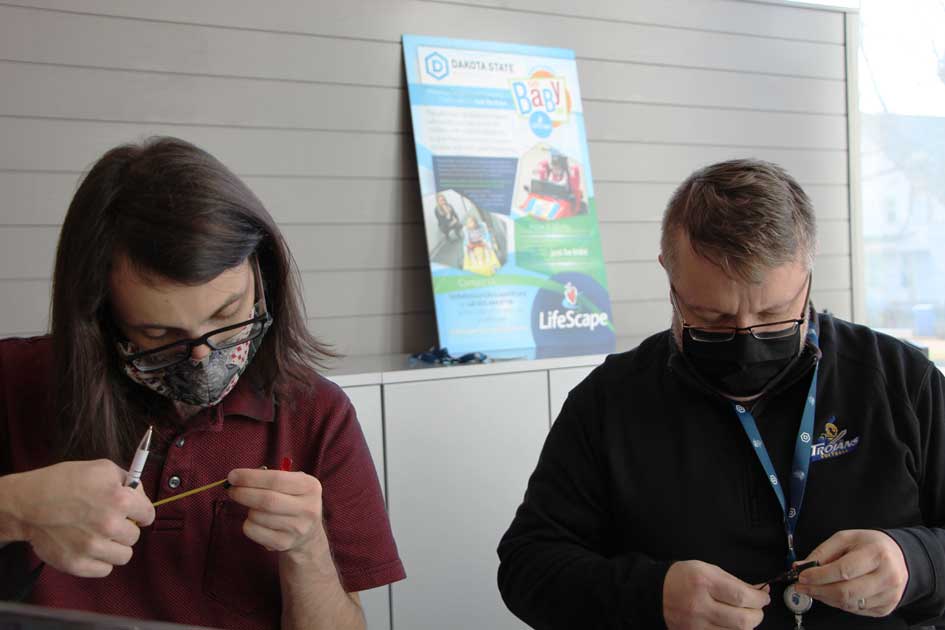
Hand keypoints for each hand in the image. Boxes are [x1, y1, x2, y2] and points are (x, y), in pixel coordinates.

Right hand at [3, 459, 154, 576]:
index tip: (133, 514)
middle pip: (135, 536)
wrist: (27, 504)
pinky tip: (89, 548)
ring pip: (123, 556)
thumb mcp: (102, 468)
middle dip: (124, 528)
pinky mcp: (77, 564)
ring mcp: (93, 547)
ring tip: (99, 536)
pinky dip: (99, 561)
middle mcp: (110, 525)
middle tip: (109, 522)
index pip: (148, 515)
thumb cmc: (63, 482)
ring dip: (114, 547)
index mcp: (120, 499)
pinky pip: (104, 570)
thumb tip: (140, 496)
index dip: (140, 512)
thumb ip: (128, 481)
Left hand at [226, 468, 325, 560]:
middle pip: (266, 500)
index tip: (232, 476)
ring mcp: (297, 528)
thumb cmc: (293, 500)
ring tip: (253, 506)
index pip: (276, 479)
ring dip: (247, 509)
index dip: (251, 477)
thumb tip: (237, 478)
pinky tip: (257, 521)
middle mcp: (308, 508)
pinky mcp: (284, 543)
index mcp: (310, 487)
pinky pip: (253, 531)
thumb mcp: (292, 483)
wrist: (308, 533)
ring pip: (257, 516)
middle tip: (231, 489)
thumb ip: (269, 477)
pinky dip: (248, 523)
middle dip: (243, 493)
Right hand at [663, 560, 769, 628]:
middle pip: (742, 620)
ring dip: (746, 626)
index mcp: (703, 582)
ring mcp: (695, 625)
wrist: (656, 592)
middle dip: (757, 615)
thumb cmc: (685, 577)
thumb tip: (760, 592)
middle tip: (757, 609)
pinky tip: (731, 625)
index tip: (764, 597)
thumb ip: (735, 581)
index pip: (741, 596)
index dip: (759, 599)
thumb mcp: (708, 569)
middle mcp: (699, 605)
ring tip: (743, 616)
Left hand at [795, 529, 907, 615]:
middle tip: (802, 586)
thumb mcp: (845, 539)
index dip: (819, 576)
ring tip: (814, 589)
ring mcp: (889, 595)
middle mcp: (887, 576)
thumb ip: (822, 552)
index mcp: (876, 554)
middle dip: (818, 590)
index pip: (843, 571)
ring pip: (849, 604)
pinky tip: (831, 593)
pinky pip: (856, 610)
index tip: (802, 576)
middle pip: (845, 591)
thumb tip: (802, 566)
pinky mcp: (886, 607)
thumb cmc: (870, 545)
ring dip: (825, 598)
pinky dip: (838, 603)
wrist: (897, 555)